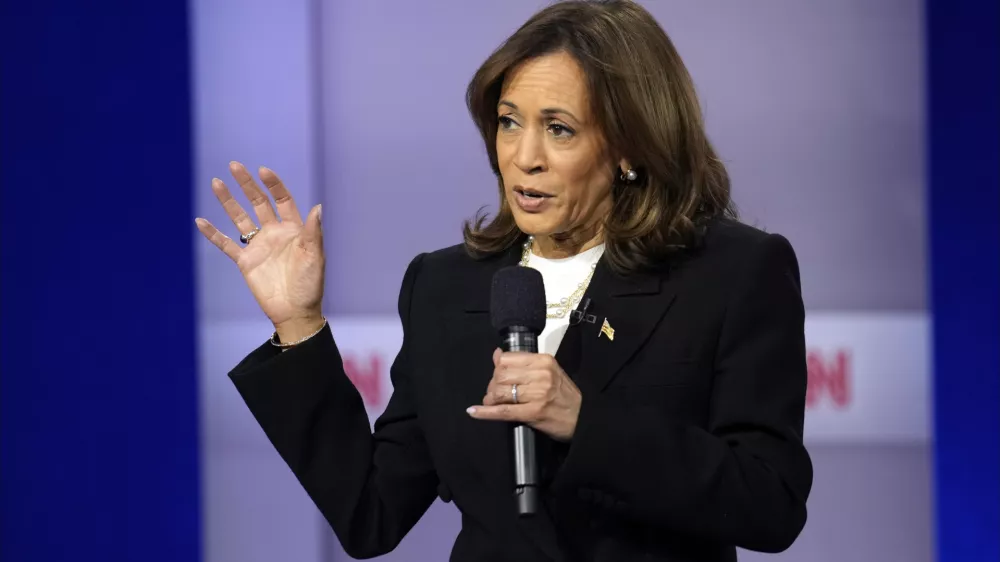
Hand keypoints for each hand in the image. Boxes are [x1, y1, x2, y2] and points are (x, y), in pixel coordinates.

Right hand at [195, 162, 325, 339]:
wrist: (295, 312)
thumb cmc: (309, 285)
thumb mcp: (315, 256)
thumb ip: (314, 232)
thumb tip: (318, 207)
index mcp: (293, 229)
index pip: (282, 200)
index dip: (273, 184)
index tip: (263, 170)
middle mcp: (274, 233)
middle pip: (258, 203)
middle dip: (247, 184)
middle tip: (234, 165)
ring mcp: (258, 246)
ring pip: (240, 218)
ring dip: (228, 201)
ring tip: (216, 182)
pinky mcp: (245, 261)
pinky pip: (226, 244)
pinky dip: (213, 234)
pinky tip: (200, 220)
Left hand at [467, 349, 581, 441]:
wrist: (584, 418)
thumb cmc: (565, 395)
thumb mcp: (549, 371)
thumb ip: (523, 363)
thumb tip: (497, 353)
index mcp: (544, 361)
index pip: (507, 359)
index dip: (497, 369)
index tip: (499, 377)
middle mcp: (540, 375)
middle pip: (501, 375)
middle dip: (492, 385)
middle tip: (495, 394)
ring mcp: (537, 394)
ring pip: (500, 392)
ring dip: (490, 399)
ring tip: (492, 403)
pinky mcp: (533, 413)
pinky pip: (502, 411)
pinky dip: (485, 412)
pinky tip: (474, 412)